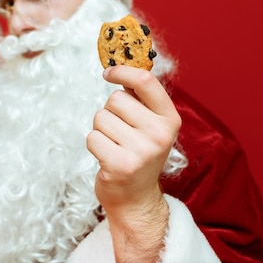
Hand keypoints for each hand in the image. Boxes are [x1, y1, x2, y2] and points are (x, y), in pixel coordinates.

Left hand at [86, 65, 179, 262]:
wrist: (136, 197)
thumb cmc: (138, 153)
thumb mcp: (149, 124)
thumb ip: (139, 97)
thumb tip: (118, 64)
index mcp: (170, 119)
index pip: (146, 81)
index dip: (122, 71)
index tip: (108, 73)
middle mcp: (159, 134)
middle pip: (115, 99)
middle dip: (110, 112)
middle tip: (121, 133)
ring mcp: (141, 151)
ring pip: (100, 118)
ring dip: (101, 130)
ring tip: (115, 146)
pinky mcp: (120, 165)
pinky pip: (92, 137)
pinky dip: (94, 145)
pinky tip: (108, 157)